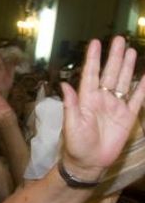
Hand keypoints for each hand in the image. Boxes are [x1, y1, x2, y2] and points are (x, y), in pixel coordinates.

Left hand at [61, 37, 144, 176]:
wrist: (89, 163)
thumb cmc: (75, 144)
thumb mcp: (71, 124)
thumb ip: (70, 104)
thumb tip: (65, 85)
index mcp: (86, 99)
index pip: (91, 74)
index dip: (94, 58)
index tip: (96, 42)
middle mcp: (101, 99)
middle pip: (110, 73)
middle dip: (114, 56)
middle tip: (119, 39)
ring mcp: (115, 107)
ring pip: (124, 82)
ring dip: (127, 67)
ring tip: (131, 51)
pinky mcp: (127, 117)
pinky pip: (138, 100)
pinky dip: (144, 88)